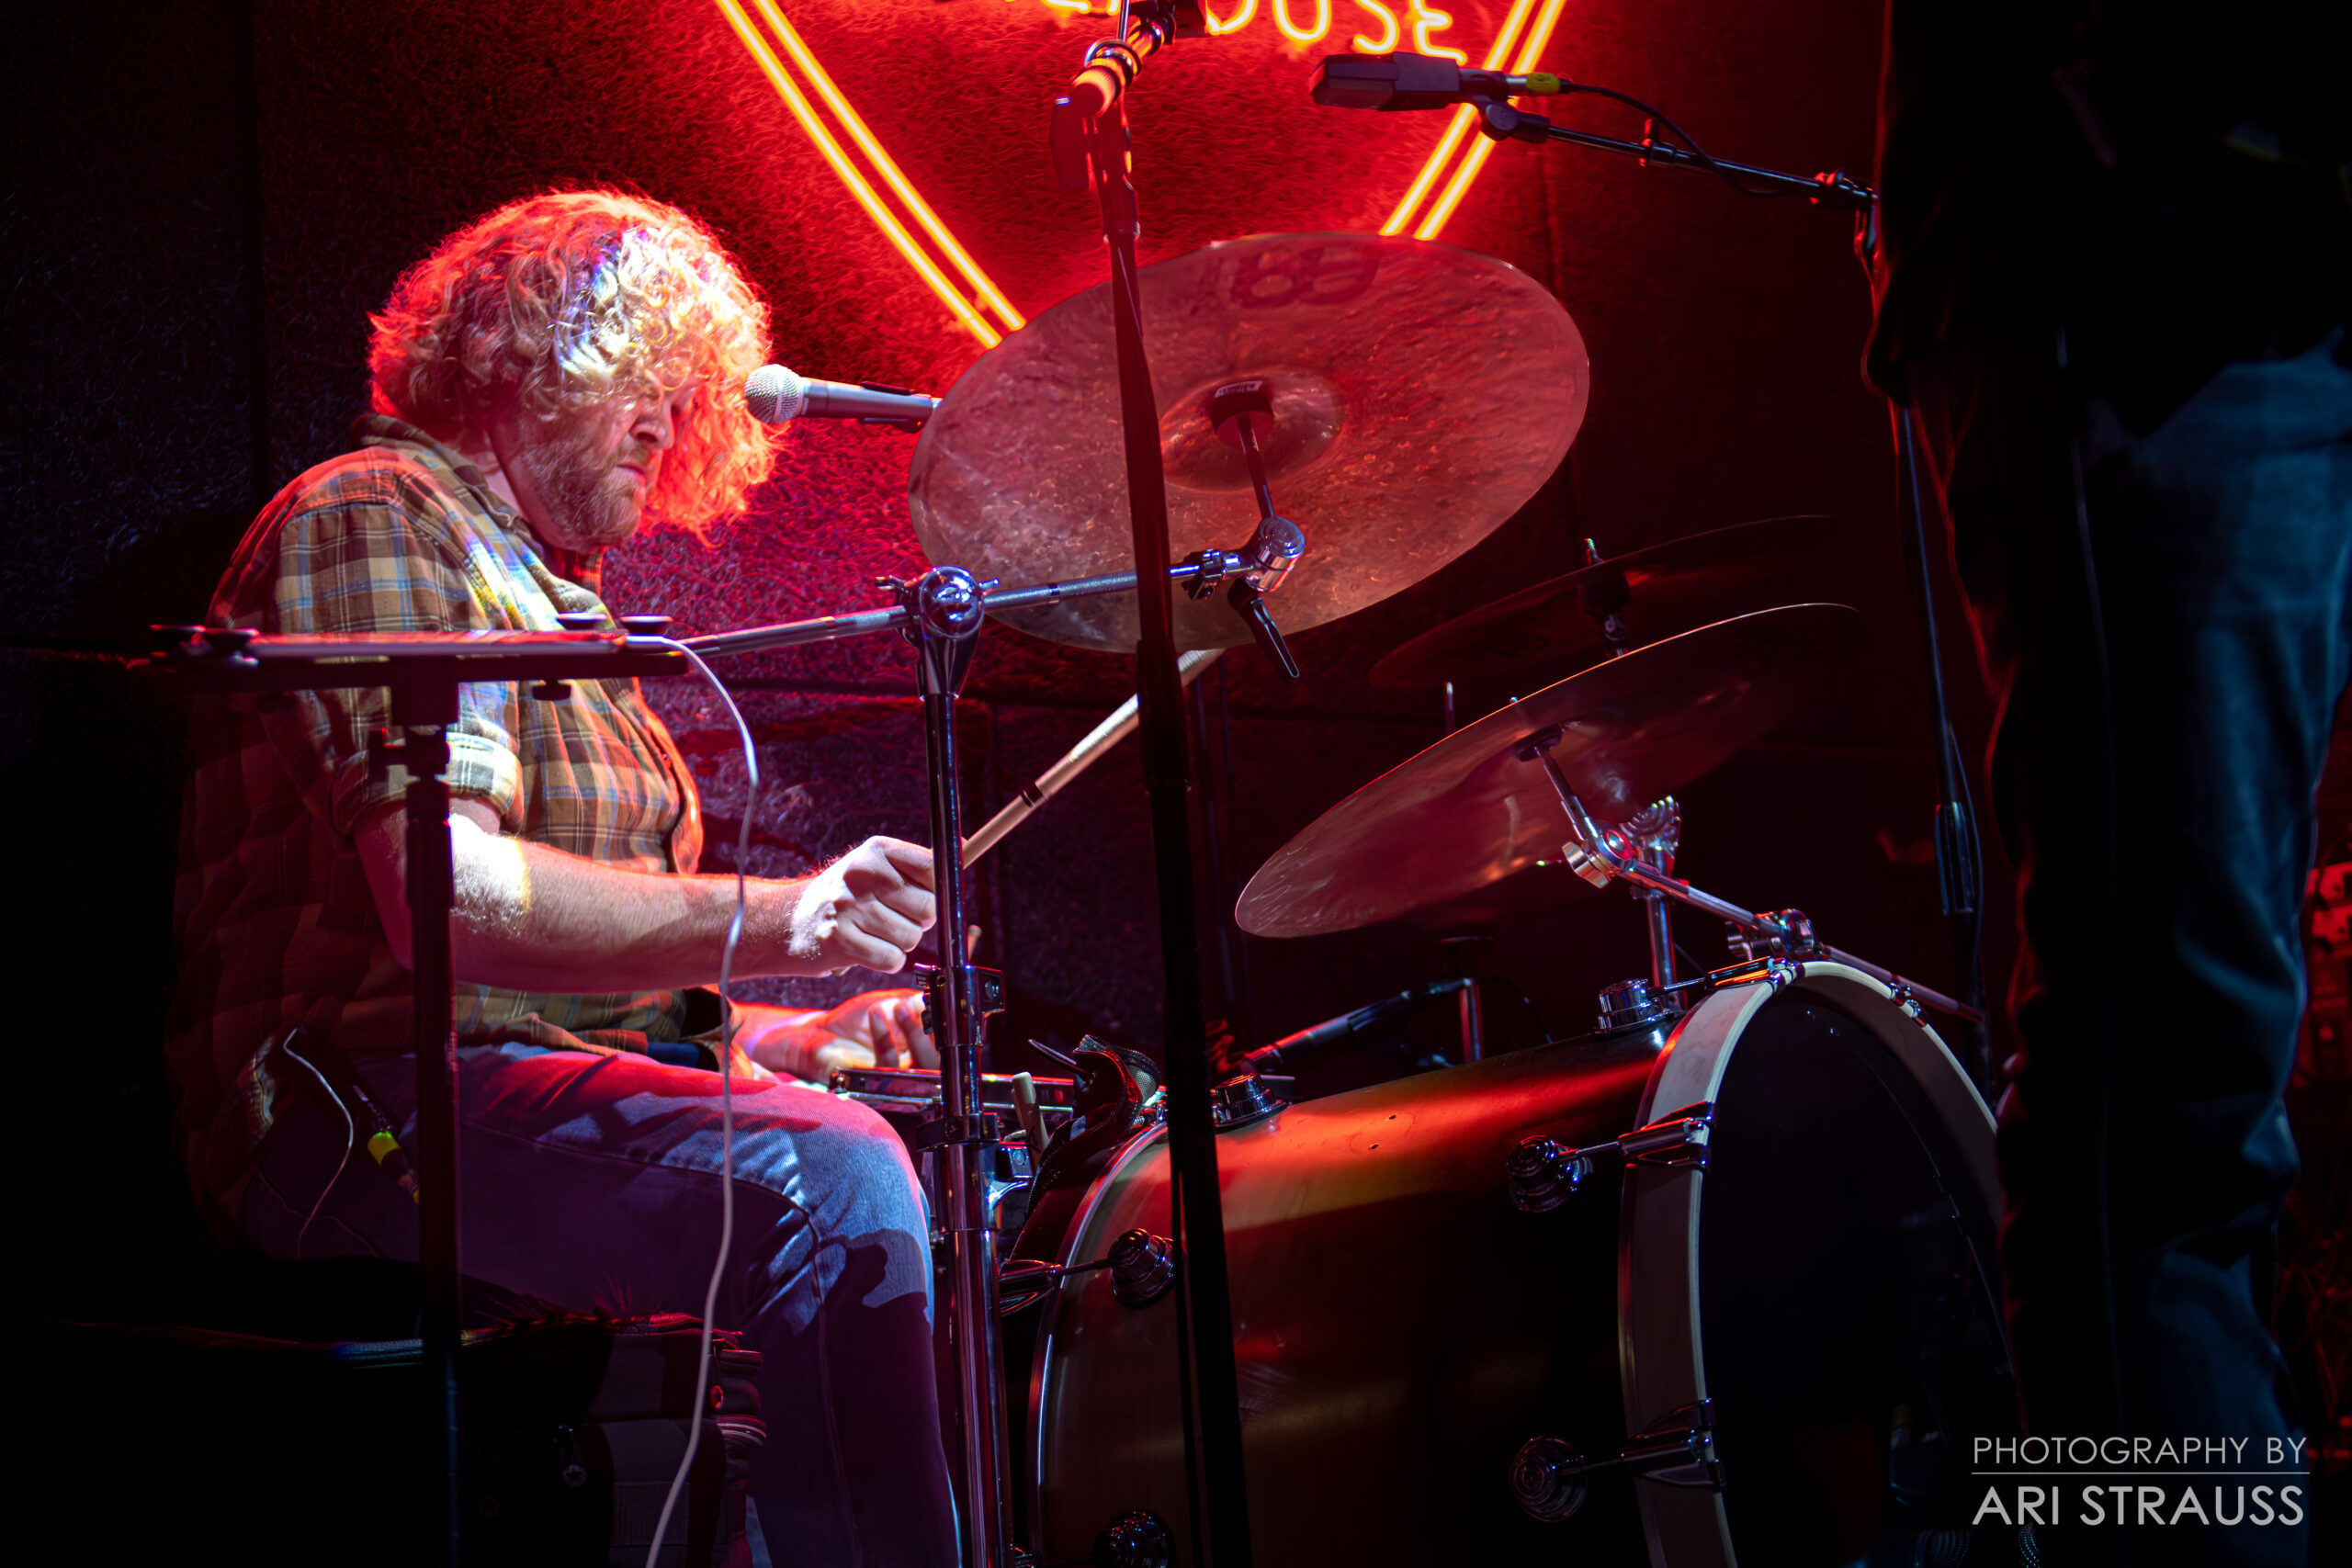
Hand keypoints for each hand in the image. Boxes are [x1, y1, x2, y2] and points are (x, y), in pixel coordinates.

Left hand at [746, 990, 934, 1079]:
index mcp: (917, 1054)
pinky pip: (887, 1067)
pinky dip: (884, 1036)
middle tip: (925, 1008)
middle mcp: (910, 1071)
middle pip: (939, 1065)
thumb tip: (941, 997)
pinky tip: (875, 1013)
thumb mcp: (889, 1005)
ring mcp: (893, 1081)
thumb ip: (916, 1003)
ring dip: (913, 1033)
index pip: (945, 1049)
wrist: (818, 1033)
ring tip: (898, 1006)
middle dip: (935, 1034)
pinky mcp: (872, 1084)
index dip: (949, 1032)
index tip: (944, 1006)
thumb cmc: (853, 1022)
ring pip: (918, 1069)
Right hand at [784, 837, 936, 974]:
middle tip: (892, 918)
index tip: (922, 896)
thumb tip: (964, 846)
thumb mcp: (876, 866)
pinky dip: (886, 961)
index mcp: (876, 851)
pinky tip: (866, 949)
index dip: (937, 889)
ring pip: (911, 938)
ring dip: (899, 943)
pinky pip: (892, 960)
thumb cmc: (845, 896)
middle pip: (928, 909)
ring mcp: (848, 907)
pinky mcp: (840, 941)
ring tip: (874, 933)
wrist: (786, 921)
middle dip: (918, 921)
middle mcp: (862, 874)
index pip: (934, 867)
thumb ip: (919, 863)